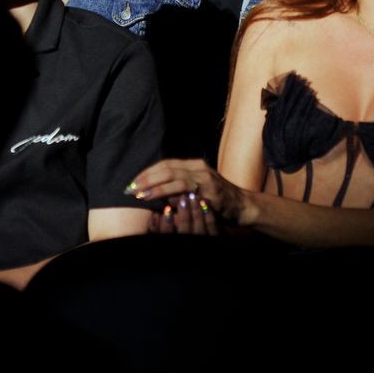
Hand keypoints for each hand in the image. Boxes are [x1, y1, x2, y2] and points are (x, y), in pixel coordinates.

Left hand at [127, 158, 257, 229]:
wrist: (243, 207)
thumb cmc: (218, 202)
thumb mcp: (197, 190)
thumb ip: (179, 188)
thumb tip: (156, 193)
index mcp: (194, 166)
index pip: (165, 164)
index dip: (147, 172)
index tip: (133, 182)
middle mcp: (199, 168)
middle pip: (166, 168)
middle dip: (146, 178)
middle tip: (130, 188)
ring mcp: (205, 178)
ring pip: (174, 176)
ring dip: (154, 186)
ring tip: (140, 195)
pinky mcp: (209, 191)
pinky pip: (185, 190)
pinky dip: (169, 194)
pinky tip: (159, 201)